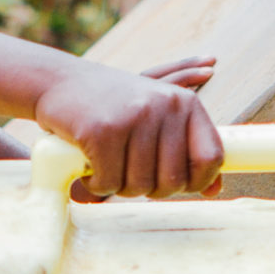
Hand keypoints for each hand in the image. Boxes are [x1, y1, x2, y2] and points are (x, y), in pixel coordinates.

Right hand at [33, 56, 222, 199]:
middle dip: (149, 188)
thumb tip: (214, 191)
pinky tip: (90, 167)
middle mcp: (164, 106)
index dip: (197, 181)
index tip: (177, 184)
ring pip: (138, 185)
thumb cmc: (113, 107)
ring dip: (119, 186)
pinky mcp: (102, 130)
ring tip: (108, 167)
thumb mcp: (156, 119)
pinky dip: (97, 183)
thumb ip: (185, 151)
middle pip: (172, 180)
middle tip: (131, 176)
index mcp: (186, 103)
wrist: (59, 82)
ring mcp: (133, 116)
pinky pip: (108, 181)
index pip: (211, 157)